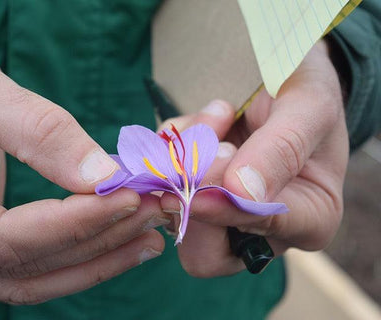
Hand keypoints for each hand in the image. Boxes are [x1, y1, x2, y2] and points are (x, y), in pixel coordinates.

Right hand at [0, 31, 166, 303]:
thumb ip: (37, 131)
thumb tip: (103, 176)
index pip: (1, 240)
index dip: (71, 223)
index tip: (126, 197)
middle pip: (25, 265)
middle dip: (97, 239)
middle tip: (154, 207)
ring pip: (33, 278)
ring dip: (97, 258)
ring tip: (150, 234)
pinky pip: (30, 268)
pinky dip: (78, 257)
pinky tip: (118, 240)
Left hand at [160, 40, 348, 276]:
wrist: (278, 73)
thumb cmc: (305, 89)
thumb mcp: (309, 106)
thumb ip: (282, 148)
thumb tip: (243, 195)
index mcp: (308, 219)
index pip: (258, 236)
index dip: (224, 210)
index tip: (201, 176)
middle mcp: (261, 228)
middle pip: (203, 255)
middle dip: (194, 197)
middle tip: (212, 144)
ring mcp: (220, 214)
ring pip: (173, 220)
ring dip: (181, 162)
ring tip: (219, 118)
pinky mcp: (191, 194)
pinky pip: (158, 185)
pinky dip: (170, 149)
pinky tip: (204, 122)